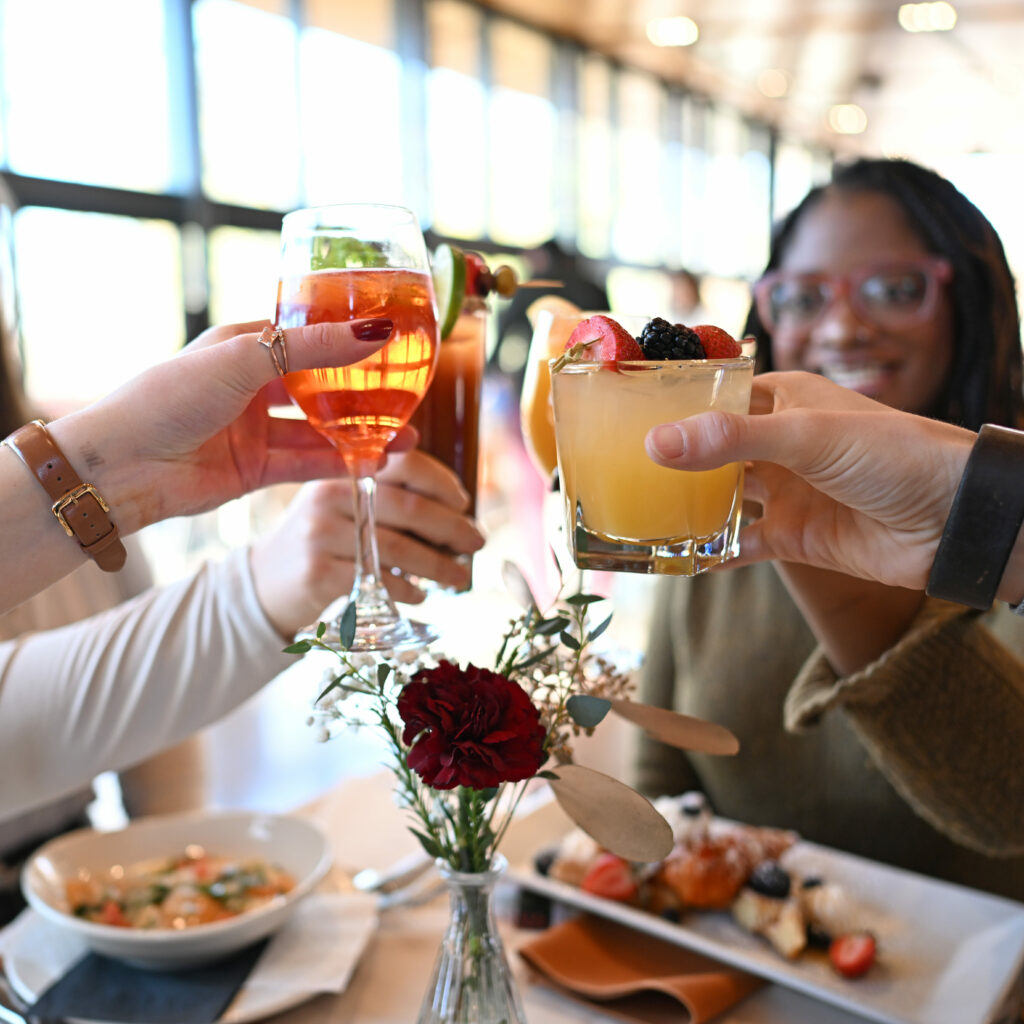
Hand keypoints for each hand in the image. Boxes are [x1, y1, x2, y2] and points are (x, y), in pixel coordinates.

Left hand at [47, 318, 411, 533]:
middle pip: (322, 386)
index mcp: (244, 345)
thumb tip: (376, 334)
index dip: (349, 339)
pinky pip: (308, 463)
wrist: (121, 467)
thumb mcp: (244, 360)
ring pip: (321, 429)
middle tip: (410, 395)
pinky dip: (341, 462)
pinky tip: (376, 460)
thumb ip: (313, 351)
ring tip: (407, 437)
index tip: (394, 343)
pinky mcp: (255, 470)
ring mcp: (255, 430)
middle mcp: (251, 386)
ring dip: (361, 432)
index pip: (308, 337)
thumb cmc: (169, 397)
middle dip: (365, 393)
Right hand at [251, 451, 485, 636]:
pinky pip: (377, 582)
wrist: (265, 582)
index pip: (404, 465)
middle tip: (477, 543)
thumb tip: (458, 513)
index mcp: (344, 471)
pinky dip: (407, 590)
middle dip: (452, 528)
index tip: (464, 503)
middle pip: (408, 509)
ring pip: (397, 549)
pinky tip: (421, 594)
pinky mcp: (318, 574)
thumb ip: (389, 498)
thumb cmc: (324, 541)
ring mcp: (321, 535)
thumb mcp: (346, 506)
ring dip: (438, 565)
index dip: (442, 482)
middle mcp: (330, 496)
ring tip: (460, 576)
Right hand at [645, 371, 974, 589]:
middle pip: (712, 448)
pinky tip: (678, 559)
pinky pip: (740, 545)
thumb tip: (656, 444)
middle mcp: (779, 443)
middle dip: (672, 458)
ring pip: (721, 496)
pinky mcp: (794, 536)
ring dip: (686, 505)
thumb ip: (731, 440)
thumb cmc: (894, 455)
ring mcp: (785, 491)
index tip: (624, 414)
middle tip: (618, 468)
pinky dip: (711, 553)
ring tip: (637, 512)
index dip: (675, 403)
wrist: (953, 522)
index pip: (717, 395)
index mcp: (784, 400)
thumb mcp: (808, 436)